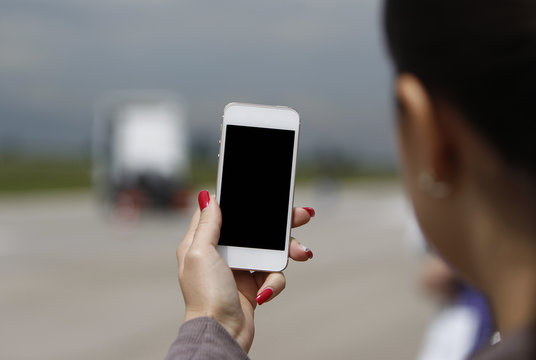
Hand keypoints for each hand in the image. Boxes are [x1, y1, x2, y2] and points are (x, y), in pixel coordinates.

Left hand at [176, 190, 313, 352]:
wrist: (222, 333)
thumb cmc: (205, 296)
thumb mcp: (199, 254)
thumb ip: (206, 224)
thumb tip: (208, 198)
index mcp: (203, 242)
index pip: (222, 213)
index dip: (241, 202)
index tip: (262, 194)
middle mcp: (221, 253)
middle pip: (254, 229)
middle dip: (280, 224)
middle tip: (302, 215)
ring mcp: (239, 269)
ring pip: (269, 250)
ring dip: (287, 251)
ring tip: (302, 253)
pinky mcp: (254, 285)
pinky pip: (272, 274)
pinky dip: (273, 283)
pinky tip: (265, 292)